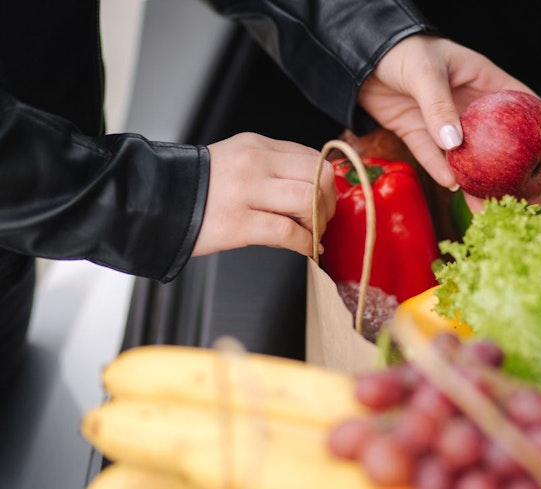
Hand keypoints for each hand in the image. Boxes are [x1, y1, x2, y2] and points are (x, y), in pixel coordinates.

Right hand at [193, 133, 335, 256]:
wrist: (152, 202)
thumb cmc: (197, 188)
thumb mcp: (236, 161)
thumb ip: (272, 168)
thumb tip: (313, 189)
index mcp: (256, 145)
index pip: (312, 156)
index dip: (326, 182)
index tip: (325, 199)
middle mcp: (254, 163)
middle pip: (319, 175)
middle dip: (329, 202)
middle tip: (322, 219)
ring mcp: (246, 192)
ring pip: (309, 200)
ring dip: (319, 222)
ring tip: (312, 234)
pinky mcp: (238, 223)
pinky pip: (288, 232)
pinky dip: (305, 244)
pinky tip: (305, 249)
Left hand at [358, 35, 540, 210]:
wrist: (360, 55)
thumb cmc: (402, 50)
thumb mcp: (425, 72)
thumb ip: (439, 106)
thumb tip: (456, 144)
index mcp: (485, 81)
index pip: (528, 109)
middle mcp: (470, 106)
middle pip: (503, 144)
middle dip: (519, 173)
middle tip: (532, 200)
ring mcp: (446, 123)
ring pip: (470, 159)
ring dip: (483, 185)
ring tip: (494, 209)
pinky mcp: (420, 135)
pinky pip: (435, 159)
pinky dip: (444, 174)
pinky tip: (457, 190)